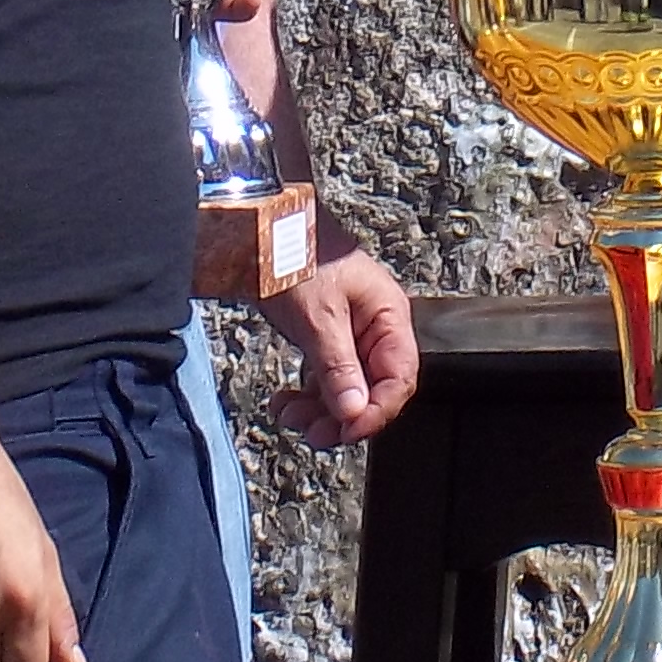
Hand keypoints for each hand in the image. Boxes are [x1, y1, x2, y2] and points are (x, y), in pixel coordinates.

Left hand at [264, 242, 418, 447]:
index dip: (376, 411)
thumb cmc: (298, 256)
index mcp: (389, 317)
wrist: (262, 228)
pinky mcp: (326, 340)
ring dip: (320, 411)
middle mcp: (376, 329)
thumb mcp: (319, 316)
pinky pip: (325, 380)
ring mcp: (351, 336)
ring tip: (289, 415)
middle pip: (373, 390)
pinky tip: (284, 402)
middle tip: (313, 433)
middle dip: (342, 415)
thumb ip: (338, 367)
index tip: (347, 431)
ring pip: (347, 390)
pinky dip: (306, 396)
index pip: (399, 379)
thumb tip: (354, 412)